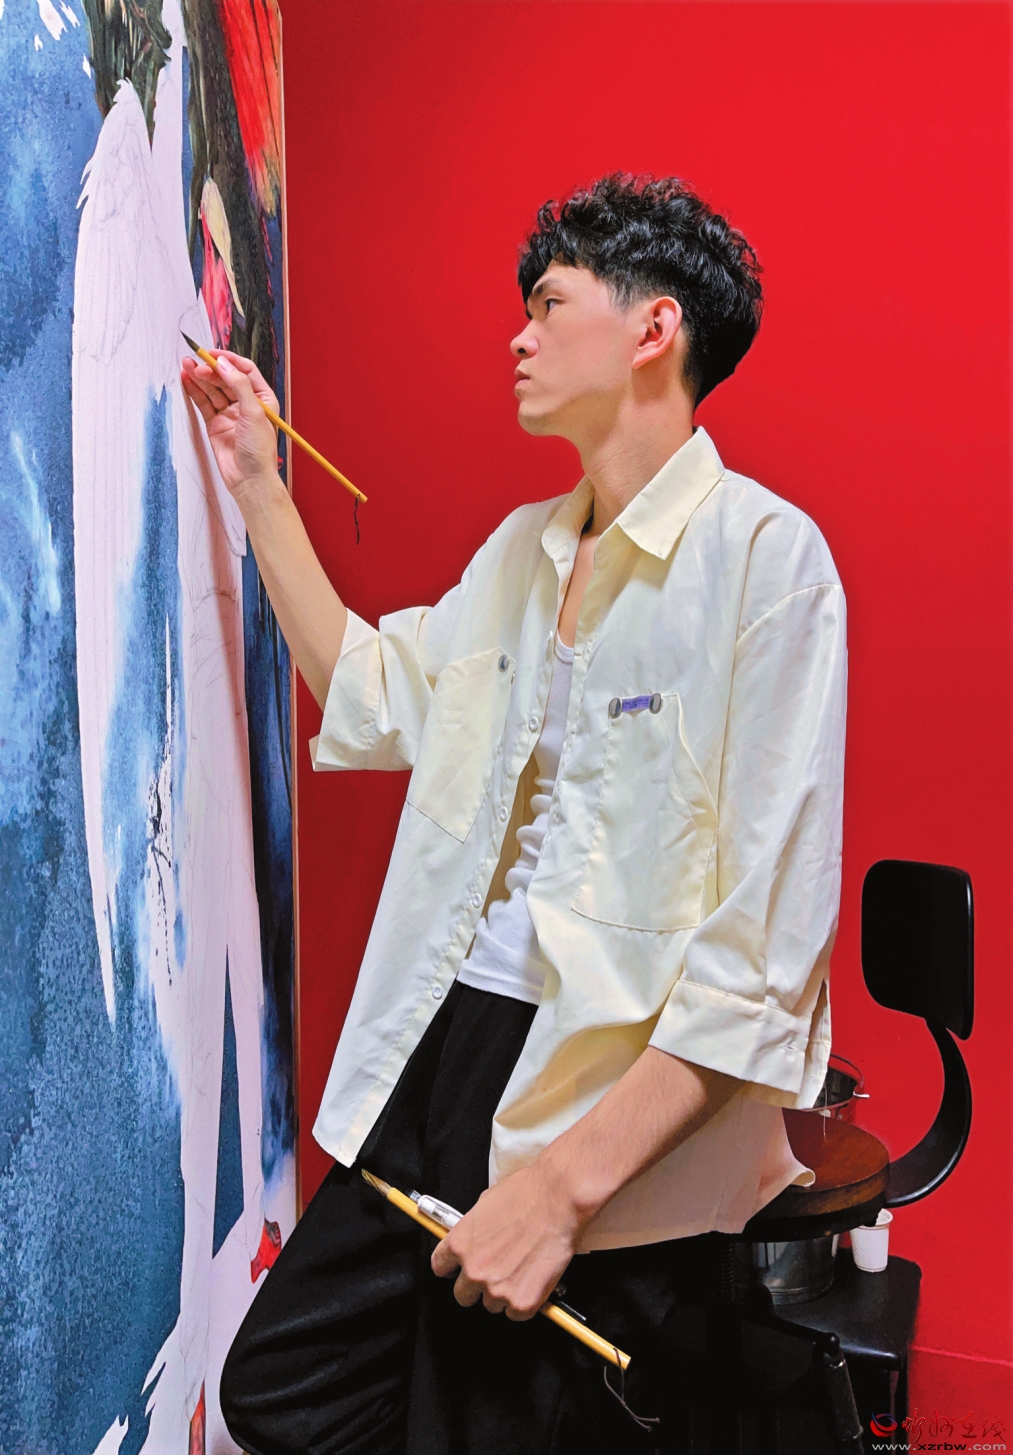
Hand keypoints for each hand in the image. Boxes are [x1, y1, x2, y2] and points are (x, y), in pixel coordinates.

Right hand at [180, 349, 279, 497]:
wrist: (249, 479)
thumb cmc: (259, 450)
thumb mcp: (254, 412)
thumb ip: (239, 385)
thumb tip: (224, 364)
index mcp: (262, 399)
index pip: (245, 371)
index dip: (228, 360)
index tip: (213, 354)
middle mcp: (245, 404)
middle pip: (225, 378)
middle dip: (211, 369)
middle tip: (197, 364)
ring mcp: (229, 414)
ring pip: (212, 389)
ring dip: (200, 377)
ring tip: (186, 365)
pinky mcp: (215, 424)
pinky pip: (203, 403)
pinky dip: (194, 391)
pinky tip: (186, 379)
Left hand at [429, 1161, 582, 1319]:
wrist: (558, 1200)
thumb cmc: (527, 1194)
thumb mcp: (485, 1204)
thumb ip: (473, 1229)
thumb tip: (475, 1240)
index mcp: (460, 1244)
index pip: (440, 1267)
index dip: (451, 1268)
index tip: (457, 1269)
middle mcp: (474, 1270)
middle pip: (462, 1295)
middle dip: (476, 1285)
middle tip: (495, 1271)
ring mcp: (497, 1289)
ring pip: (491, 1305)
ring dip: (502, 1293)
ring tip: (520, 1269)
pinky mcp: (523, 1302)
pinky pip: (516, 1314)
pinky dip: (524, 1302)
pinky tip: (532, 1280)